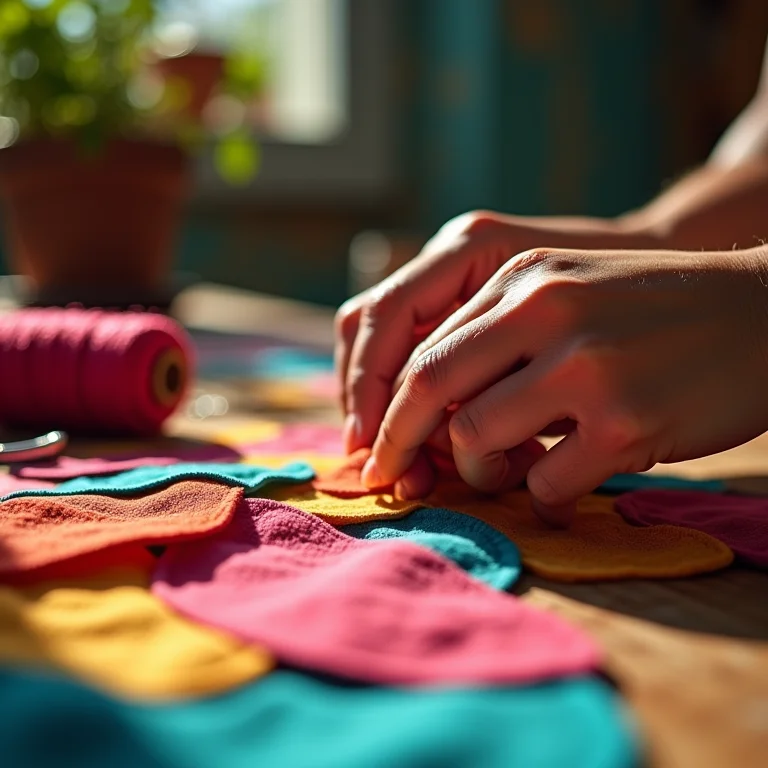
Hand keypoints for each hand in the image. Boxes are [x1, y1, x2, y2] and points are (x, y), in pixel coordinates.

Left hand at [335, 210, 648, 496]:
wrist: (765, 313)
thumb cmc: (656, 313)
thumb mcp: (571, 292)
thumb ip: (500, 335)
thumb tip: (430, 409)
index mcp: (524, 277)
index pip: (423, 348)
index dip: (385, 406)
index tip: (373, 446)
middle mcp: (547, 311)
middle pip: (429, 389)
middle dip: (396, 444)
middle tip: (387, 480)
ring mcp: (587, 367)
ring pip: (477, 440)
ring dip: (480, 472)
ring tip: (510, 471)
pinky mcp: (626, 422)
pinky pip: (544, 483)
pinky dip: (542, 497)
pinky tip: (566, 486)